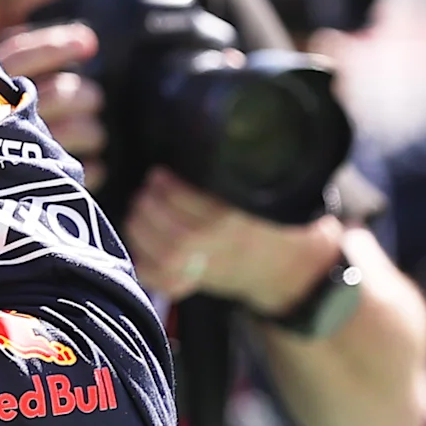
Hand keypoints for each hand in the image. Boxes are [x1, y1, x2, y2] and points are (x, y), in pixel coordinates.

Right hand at [0, 22, 105, 187]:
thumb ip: (17, 73)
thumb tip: (87, 42)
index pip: (20, 55)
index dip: (55, 47)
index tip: (88, 43)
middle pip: (59, 93)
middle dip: (84, 95)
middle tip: (91, 101)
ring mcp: (17, 151)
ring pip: (77, 129)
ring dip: (92, 131)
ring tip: (93, 135)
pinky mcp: (35, 183)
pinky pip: (80, 169)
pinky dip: (96, 168)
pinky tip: (96, 166)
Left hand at [122, 169, 343, 314]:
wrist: (287, 267)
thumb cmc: (270, 221)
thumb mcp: (260, 192)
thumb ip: (232, 174)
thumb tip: (201, 140)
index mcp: (234, 218)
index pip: (190, 203)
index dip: (167, 187)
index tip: (159, 174)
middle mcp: (218, 245)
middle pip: (170, 230)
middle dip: (150, 205)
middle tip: (146, 190)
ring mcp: (205, 269)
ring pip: (160, 253)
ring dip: (139, 228)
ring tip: (138, 210)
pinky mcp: (194, 285)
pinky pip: (160, 280)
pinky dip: (143, 264)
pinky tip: (138, 243)